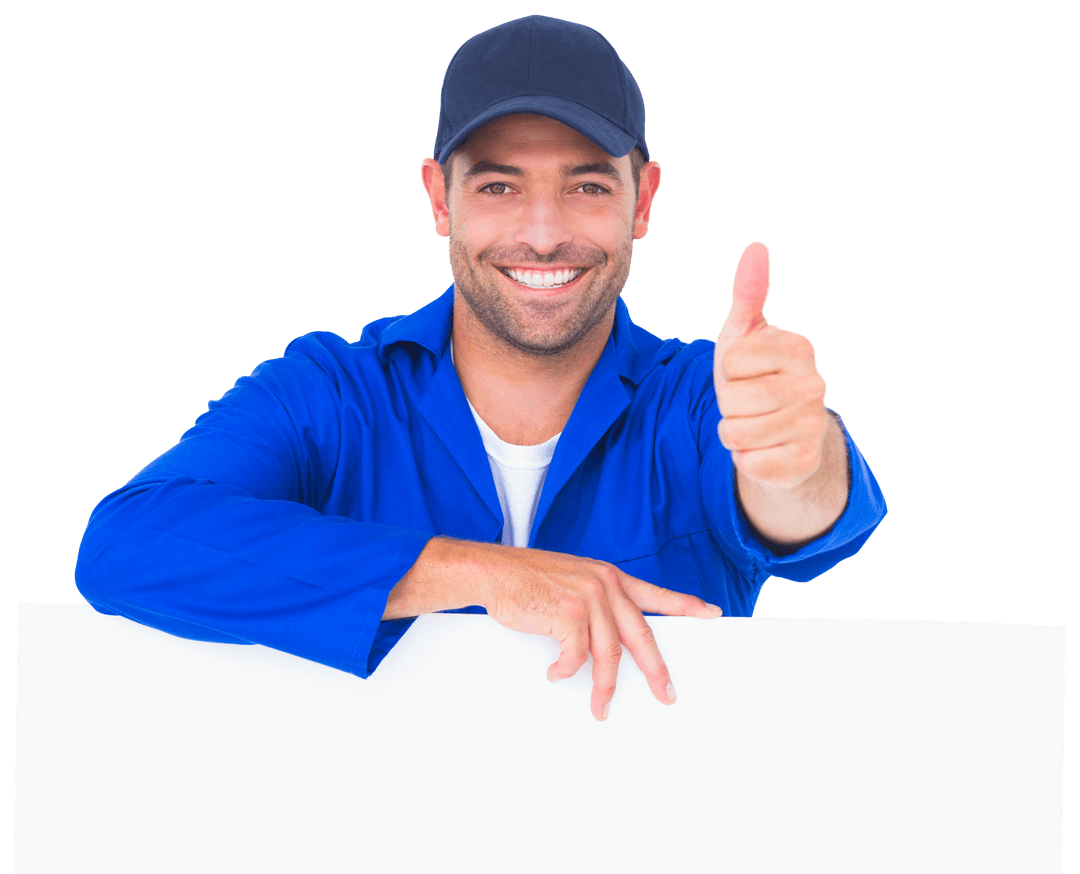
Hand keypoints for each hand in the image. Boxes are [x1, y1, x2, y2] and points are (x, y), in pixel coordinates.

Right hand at [479, 545, 722, 721]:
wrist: (495, 571)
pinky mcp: (567, 613)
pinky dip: (567, 671)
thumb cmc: (529, 580)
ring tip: (600, 705)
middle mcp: (605, 585)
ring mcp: (587, 598)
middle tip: (666, 693)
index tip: (711, 614)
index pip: (657, 594)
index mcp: (610, 578)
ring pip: (609, 655)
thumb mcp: (574, 581)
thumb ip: (598, 604)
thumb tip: (611, 642)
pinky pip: (576, 657)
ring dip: (604, 686)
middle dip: (656, 670)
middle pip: (642, 636)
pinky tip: (556, 671)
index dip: (687, 605)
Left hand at [713, 241, 828, 489]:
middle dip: (728, 406)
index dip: (727, 372)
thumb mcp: (743, 333)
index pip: (731, 363)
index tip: (746, 373)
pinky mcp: (804, 461)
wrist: (779, 431)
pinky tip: (764, 449)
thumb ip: (748, 293)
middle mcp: (815, 385)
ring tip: (753, 425)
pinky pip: (749, 463)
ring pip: (736, 434)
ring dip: (734, 434)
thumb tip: (756, 248)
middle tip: (748, 403)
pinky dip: (746, 459)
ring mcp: (813, 425)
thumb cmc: (754, 375)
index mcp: (798, 348)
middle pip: (733, 401)